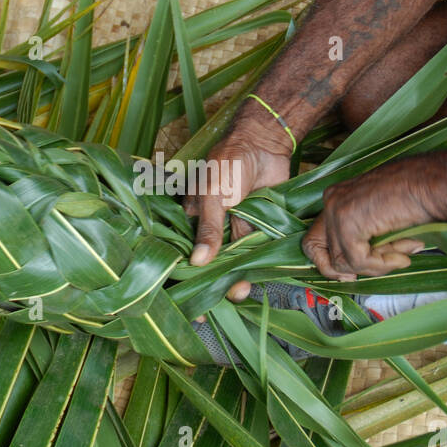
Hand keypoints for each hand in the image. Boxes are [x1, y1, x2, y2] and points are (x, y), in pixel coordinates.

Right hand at [185, 122, 291, 299]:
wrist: (265, 143)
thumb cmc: (229, 163)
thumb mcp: (213, 194)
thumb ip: (208, 228)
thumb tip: (198, 262)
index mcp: (191, 218)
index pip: (182, 253)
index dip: (183, 279)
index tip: (187, 304)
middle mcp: (210, 228)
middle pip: (209, 264)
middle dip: (213, 285)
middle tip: (217, 302)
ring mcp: (234, 229)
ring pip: (233, 261)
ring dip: (236, 277)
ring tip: (240, 291)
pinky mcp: (256, 228)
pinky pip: (255, 251)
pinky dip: (256, 266)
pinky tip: (256, 280)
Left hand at [303, 158, 446, 281]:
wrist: (436, 184)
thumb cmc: (418, 200)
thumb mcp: (381, 224)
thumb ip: (364, 243)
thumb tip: (349, 273)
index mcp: (337, 198)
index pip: (313, 241)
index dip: (329, 263)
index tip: (351, 275)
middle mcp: (331, 200)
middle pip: (320, 253)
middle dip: (350, 268)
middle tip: (376, 269)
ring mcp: (336, 209)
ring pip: (342, 262)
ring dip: (375, 266)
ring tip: (402, 254)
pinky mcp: (348, 221)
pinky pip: (357, 261)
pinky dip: (381, 264)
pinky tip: (402, 254)